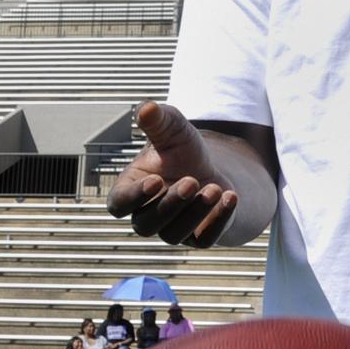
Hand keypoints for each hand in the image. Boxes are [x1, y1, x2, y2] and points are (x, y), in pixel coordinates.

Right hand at [108, 102, 239, 247]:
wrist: (209, 168)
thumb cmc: (179, 150)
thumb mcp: (171, 130)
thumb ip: (157, 120)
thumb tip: (145, 108)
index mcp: (130, 190)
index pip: (119, 204)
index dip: (133, 197)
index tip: (155, 180)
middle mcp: (145, 215)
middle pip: (146, 223)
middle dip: (170, 204)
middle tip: (191, 181)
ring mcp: (171, 230)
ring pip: (173, 234)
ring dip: (194, 212)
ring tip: (214, 188)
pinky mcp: (197, 238)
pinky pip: (204, 240)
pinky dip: (218, 220)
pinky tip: (231, 198)